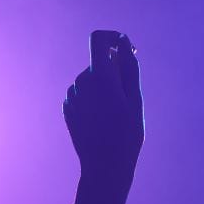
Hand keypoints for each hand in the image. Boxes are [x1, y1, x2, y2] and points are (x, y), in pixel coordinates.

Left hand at [63, 31, 143, 192]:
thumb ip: (129, 67)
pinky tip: (102, 118)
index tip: (125, 48)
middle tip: (128, 96)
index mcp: (100, 78)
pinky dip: (94, 97)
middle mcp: (81, 83)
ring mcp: (71, 95)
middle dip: (114, 69)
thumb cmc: (126, 134)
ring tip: (115, 112)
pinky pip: (83, 92)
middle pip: (99, 61)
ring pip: (91, 77)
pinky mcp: (67, 107)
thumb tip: (123, 43)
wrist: (104, 166)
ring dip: (105, 85)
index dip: (112, 38)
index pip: (97, 39)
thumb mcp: (135, 99)